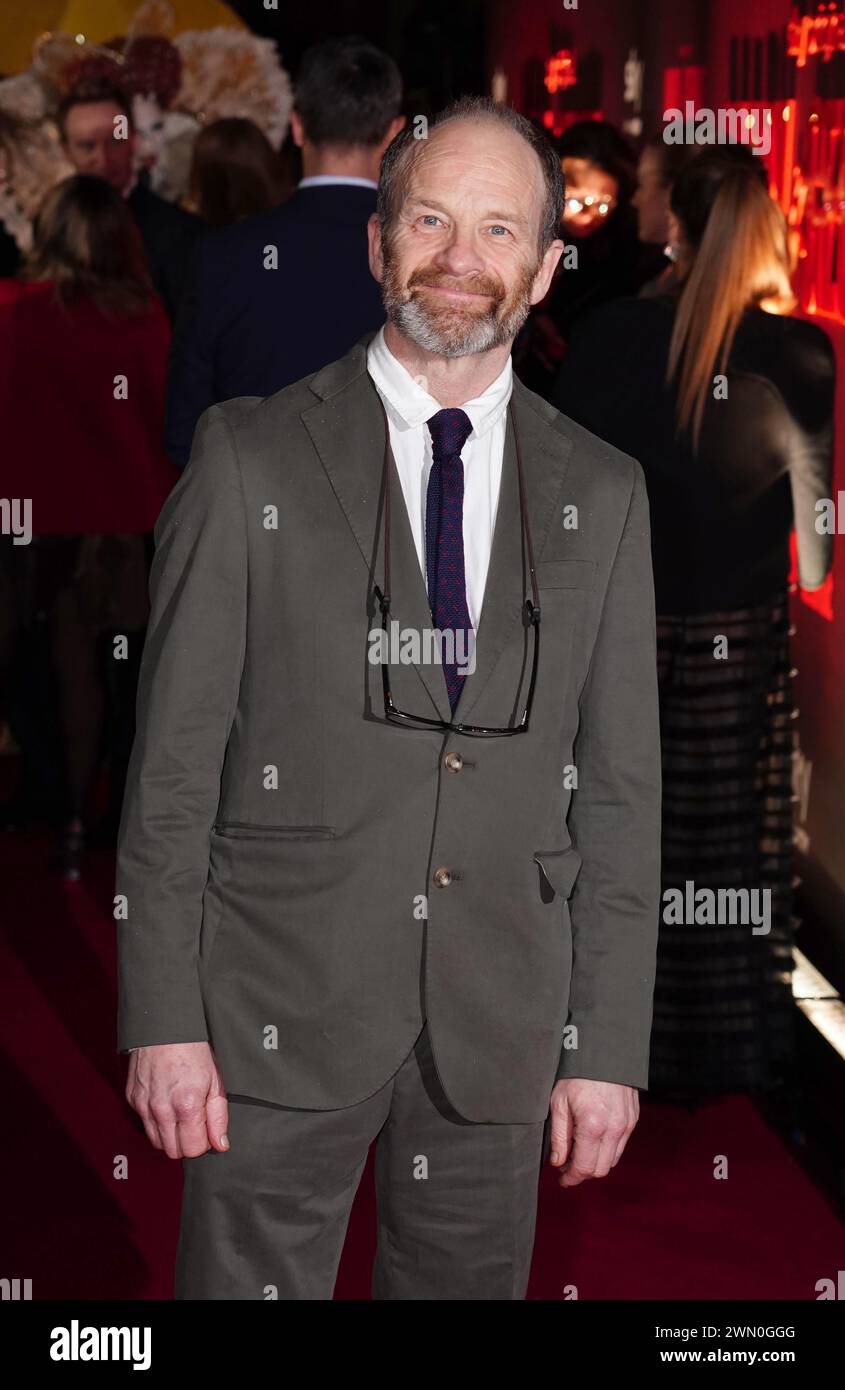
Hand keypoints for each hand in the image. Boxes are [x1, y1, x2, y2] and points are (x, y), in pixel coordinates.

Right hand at [126, 1042, 228, 1158]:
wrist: (164, 1026)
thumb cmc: (193, 1050)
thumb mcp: (215, 1080)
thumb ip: (218, 1116)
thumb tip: (220, 1144)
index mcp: (186, 1105)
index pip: (193, 1150)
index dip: (203, 1144)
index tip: (206, 1131)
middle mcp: (162, 1109)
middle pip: (173, 1152)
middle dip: (186, 1144)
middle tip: (194, 1124)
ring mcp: (143, 1105)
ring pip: (157, 1142)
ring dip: (170, 1136)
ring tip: (180, 1115)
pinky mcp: (132, 1099)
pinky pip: (145, 1124)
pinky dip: (156, 1121)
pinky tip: (166, 1103)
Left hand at [548, 1078, 638, 1187]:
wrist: (603, 1052)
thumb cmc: (577, 1074)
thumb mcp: (559, 1102)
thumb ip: (559, 1136)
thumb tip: (558, 1162)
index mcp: (593, 1126)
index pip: (584, 1168)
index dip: (572, 1178)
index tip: (563, 1179)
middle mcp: (614, 1129)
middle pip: (600, 1169)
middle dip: (583, 1172)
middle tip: (568, 1166)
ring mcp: (626, 1125)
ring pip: (612, 1160)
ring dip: (596, 1162)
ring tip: (580, 1152)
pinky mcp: (633, 1119)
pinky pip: (621, 1145)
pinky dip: (607, 1149)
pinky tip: (594, 1139)